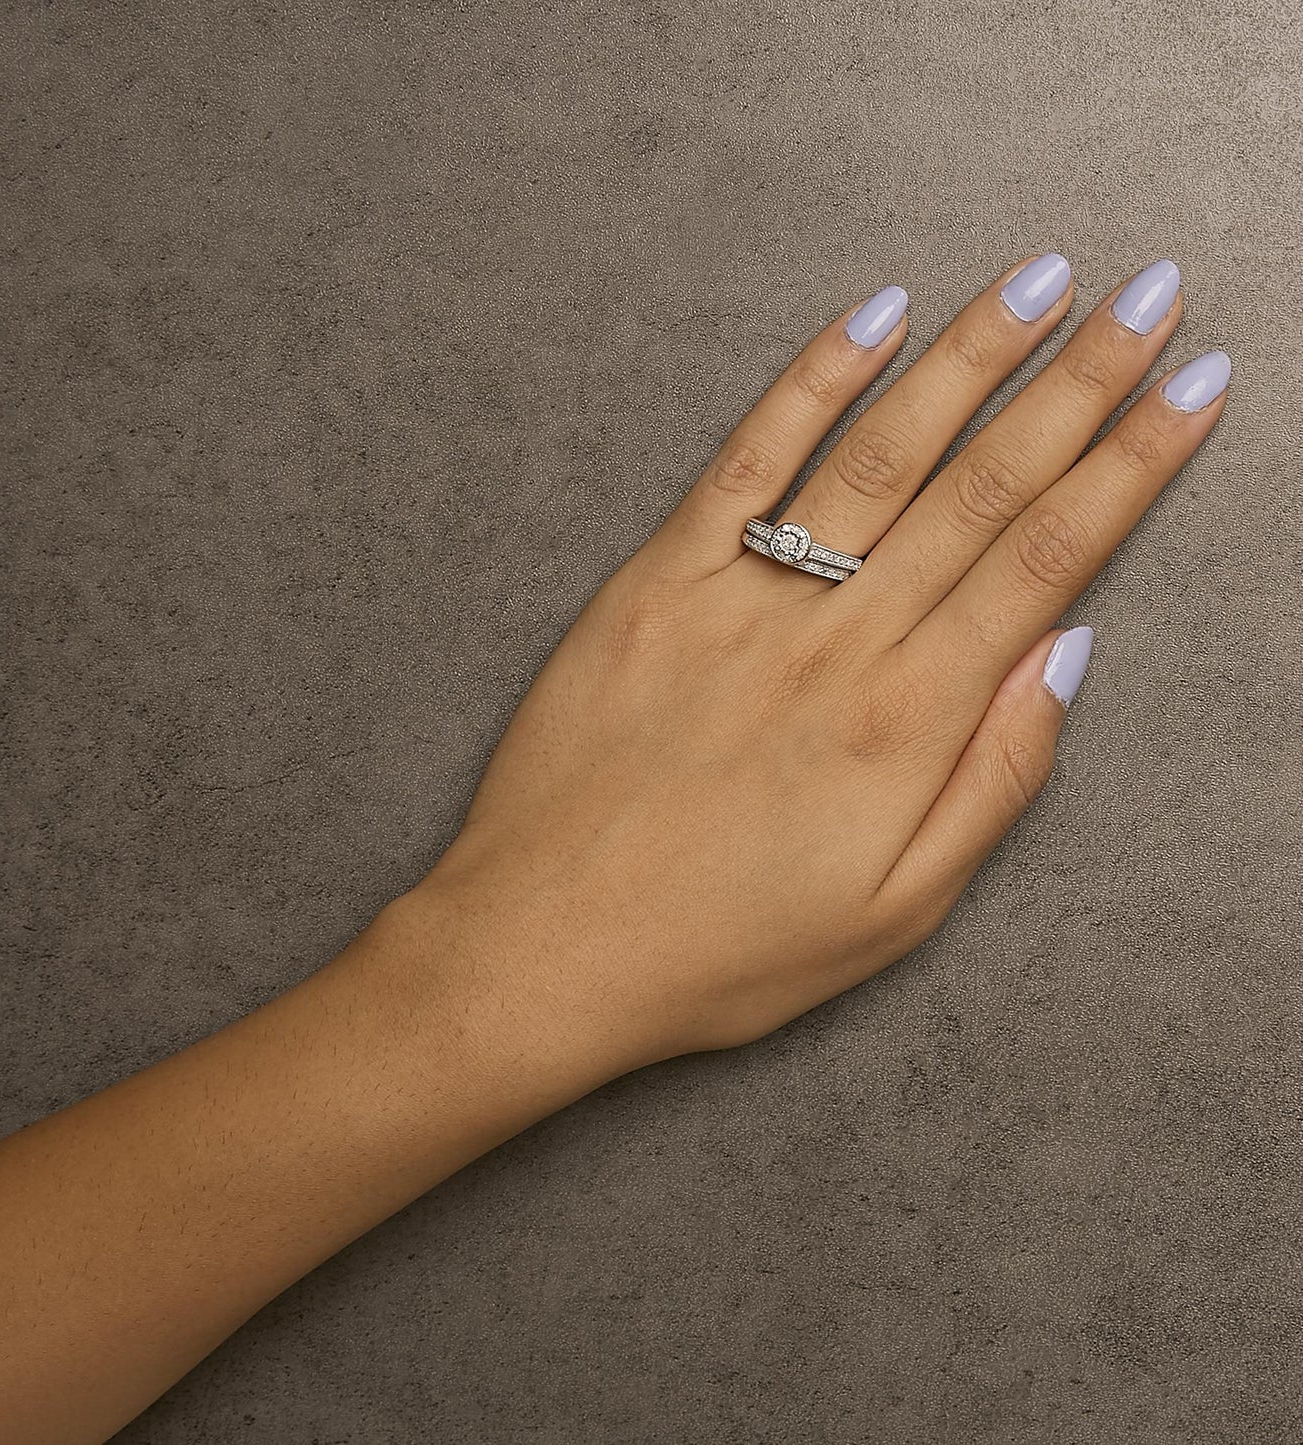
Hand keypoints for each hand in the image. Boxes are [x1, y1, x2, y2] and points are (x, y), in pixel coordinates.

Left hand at [414, 255, 1227, 1070]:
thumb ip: (991, 780)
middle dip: (1079, 382)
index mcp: (906, 721)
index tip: (1192, 386)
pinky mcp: (654, 585)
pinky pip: (746, 466)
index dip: (1132, 465)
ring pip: (878, 454)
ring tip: (1040, 282)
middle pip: (982, 487)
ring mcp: (739, 601)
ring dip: (966, 360)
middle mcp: (835, 641)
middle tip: (1150, 293)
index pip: (1047, 559)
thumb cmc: (721, 948)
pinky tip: (871, 318)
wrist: (544, 946)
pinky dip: (810, 385)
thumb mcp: (893, 912)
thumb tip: (1061, 654)